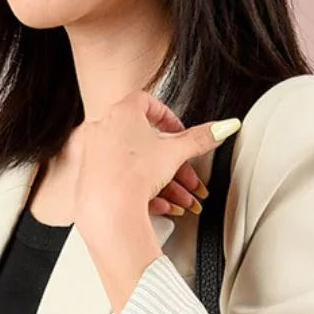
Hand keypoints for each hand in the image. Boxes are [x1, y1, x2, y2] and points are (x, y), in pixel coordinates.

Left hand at [73, 90, 241, 313]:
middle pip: (142, 139)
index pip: (147, 102)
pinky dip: (142, 193)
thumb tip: (224, 126)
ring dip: (161, 181)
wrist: (108, 210)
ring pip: (134, 164)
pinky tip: (160, 206)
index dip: (168, 118)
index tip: (178, 133)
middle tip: (181, 170)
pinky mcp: (89, 179)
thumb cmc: (133, 176)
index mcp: (121, 112)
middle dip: (169, 159)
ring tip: (179, 197)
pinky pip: (120, 182)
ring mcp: (93, 154)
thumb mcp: (175, 153)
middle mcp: (102, 128)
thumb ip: (201, 139)